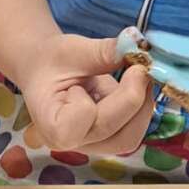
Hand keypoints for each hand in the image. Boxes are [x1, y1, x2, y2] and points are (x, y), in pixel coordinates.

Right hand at [18, 35, 154, 155]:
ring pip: (130, 138)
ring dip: (143, 105)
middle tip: (139, 67)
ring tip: (138, 75)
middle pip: (116, 134)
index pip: (84, 118)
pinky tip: (136, 85)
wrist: (45, 70)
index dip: (91, 98)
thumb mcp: (71, 49)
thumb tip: (136, 44)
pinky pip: (133, 131)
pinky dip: (141, 107)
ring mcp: (92, 145)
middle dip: (134, 98)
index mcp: (51, 125)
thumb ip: (103, 51)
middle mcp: (72, 143)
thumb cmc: (50, 61)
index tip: (79, 83)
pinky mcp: (107, 140)